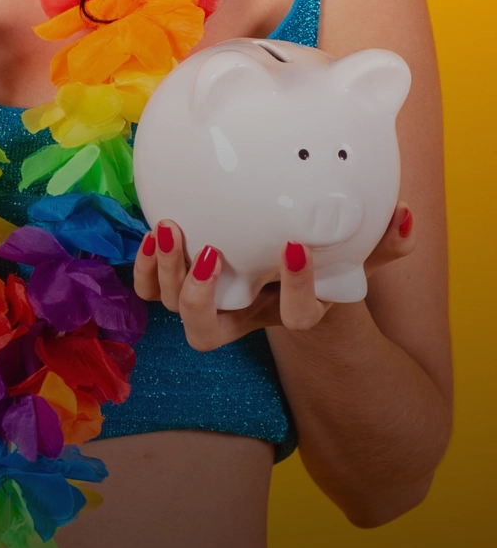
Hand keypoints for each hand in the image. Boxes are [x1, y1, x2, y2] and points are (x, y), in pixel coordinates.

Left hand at [133, 207, 416, 349]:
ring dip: (167, 273)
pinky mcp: (180, 286)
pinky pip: (149, 290)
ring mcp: (210, 305)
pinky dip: (144, 267)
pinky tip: (152, 230)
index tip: (293, 246)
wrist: (292, 275)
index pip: (297, 317)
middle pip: (208, 332)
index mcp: (291, 312)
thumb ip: (383, 242)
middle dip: (199, 296)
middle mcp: (245, 315)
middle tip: (207, 251)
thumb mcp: (357, 253)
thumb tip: (403, 215)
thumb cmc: (326, 260)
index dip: (296, 289)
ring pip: (173, 310)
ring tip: (171, 229)